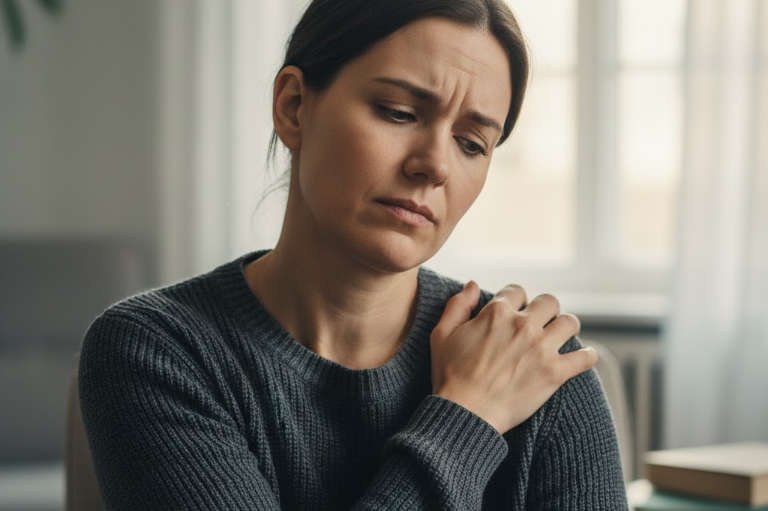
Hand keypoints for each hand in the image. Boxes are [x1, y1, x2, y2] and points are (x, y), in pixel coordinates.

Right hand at [430, 281, 596, 433]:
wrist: (464, 413)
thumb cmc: (449, 375)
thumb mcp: (442, 334)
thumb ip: (457, 305)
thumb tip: (473, 284)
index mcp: (496, 313)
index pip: (517, 291)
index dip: (515, 300)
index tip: (515, 312)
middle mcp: (523, 325)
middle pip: (549, 302)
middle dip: (545, 310)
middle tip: (540, 324)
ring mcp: (541, 348)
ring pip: (570, 323)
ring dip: (565, 328)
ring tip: (560, 338)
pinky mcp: (555, 373)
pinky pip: (585, 357)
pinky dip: (586, 357)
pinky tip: (582, 358)